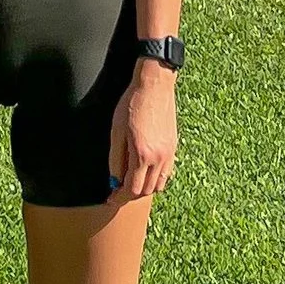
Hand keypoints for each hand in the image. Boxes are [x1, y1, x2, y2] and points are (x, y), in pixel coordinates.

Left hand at [108, 60, 178, 199]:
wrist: (154, 85)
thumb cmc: (131, 105)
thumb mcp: (116, 132)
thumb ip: (115, 160)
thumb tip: (114, 181)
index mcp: (142, 155)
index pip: (131, 190)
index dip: (119, 197)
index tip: (110, 197)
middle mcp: (159, 158)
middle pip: (145, 191)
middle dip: (130, 195)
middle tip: (117, 190)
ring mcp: (169, 154)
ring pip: (158, 185)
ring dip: (144, 188)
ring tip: (131, 182)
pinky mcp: (174, 147)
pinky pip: (167, 174)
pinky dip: (156, 179)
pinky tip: (145, 172)